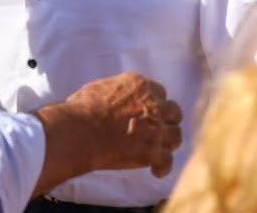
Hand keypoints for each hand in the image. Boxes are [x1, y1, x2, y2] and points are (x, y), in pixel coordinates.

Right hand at [33, 72, 182, 194]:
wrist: (80, 131)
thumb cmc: (80, 111)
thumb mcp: (96, 89)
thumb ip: (112, 91)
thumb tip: (106, 97)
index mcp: (139, 85)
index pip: (158, 91)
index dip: (154, 103)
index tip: (147, 111)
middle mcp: (153, 104)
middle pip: (174, 111)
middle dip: (167, 120)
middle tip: (158, 129)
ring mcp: (156, 128)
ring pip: (176, 136)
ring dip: (168, 142)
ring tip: (158, 149)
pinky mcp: (153, 151)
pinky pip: (167, 161)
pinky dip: (162, 166)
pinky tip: (155, 171)